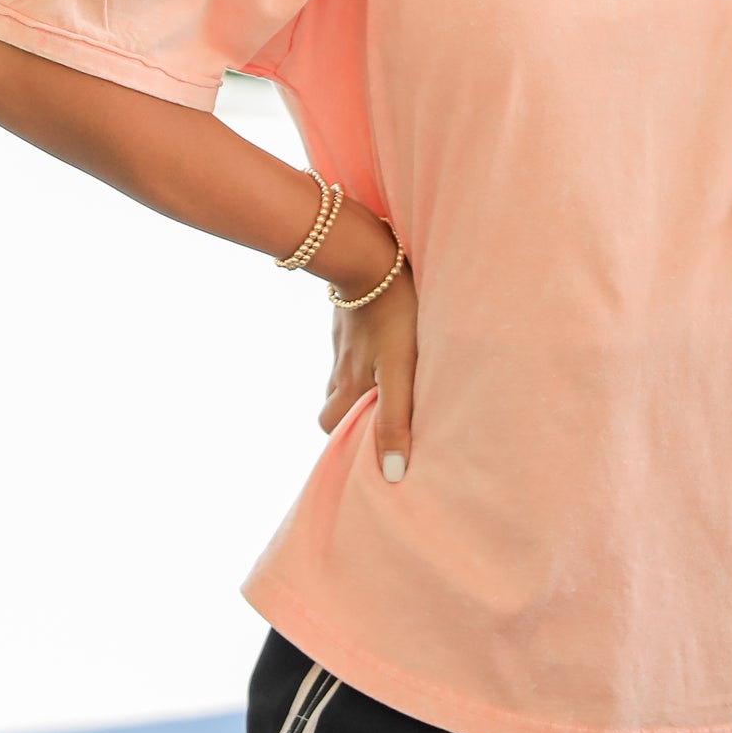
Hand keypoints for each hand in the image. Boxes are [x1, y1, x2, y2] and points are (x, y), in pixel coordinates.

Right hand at [317, 233, 417, 482]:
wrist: (372, 258)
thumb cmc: (394, 316)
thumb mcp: (400, 372)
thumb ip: (396, 419)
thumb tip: (393, 475)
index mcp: (350, 386)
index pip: (332, 427)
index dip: (344, 440)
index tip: (366, 447)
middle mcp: (341, 368)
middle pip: (332, 403)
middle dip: (349, 413)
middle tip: (378, 416)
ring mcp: (343, 341)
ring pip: (341, 373)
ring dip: (357, 383)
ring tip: (387, 385)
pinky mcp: (349, 317)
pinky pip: (351, 345)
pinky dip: (362, 354)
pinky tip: (384, 345)